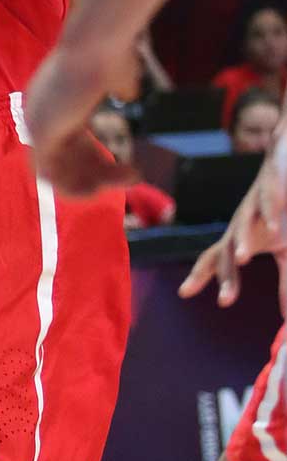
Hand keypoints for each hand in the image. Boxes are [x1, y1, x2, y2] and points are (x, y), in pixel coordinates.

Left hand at [26, 35, 135, 196]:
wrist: (96, 45)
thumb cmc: (109, 53)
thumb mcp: (117, 74)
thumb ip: (119, 87)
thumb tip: (128, 95)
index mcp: (53, 100)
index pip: (72, 143)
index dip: (100, 159)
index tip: (130, 165)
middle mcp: (40, 114)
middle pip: (68, 160)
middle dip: (103, 173)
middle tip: (136, 176)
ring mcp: (37, 125)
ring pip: (60, 172)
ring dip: (93, 183)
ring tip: (128, 179)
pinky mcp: (39, 135)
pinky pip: (49, 176)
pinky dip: (73, 187)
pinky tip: (102, 188)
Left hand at [181, 140, 286, 312]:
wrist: (283, 161)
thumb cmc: (279, 209)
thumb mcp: (283, 247)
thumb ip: (286, 279)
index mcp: (239, 238)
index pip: (216, 261)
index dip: (199, 276)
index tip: (183, 293)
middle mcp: (240, 222)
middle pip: (227, 250)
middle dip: (226, 274)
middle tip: (226, 300)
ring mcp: (254, 206)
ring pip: (243, 225)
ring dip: (243, 242)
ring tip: (241, 259)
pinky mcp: (272, 188)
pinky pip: (269, 203)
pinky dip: (271, 216)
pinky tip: (274, 231)